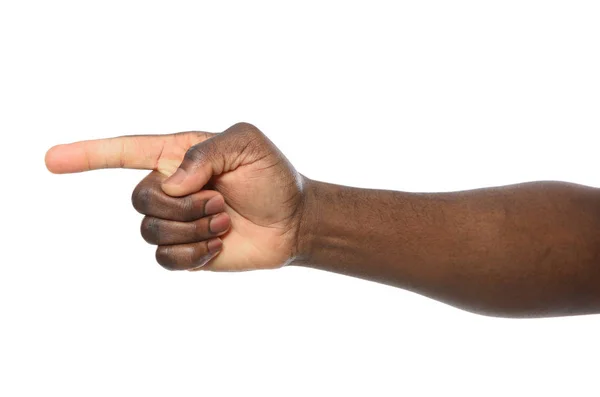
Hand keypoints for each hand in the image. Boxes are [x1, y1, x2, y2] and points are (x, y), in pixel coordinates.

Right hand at [45, 123, 308, 270]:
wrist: (293, 221)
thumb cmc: (272, 177)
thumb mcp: (247, 145)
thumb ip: (204, 152)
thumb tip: (170, 182)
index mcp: (178, 155)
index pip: (123, 152)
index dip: (87, 155)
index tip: (51, 159)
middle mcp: (171, 186)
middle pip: (140, 199)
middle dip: (182, 206)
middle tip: (220, 203)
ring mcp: (176, 220)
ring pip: (151, 231)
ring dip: (193, 229)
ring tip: (224, 222)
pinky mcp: (184, 250)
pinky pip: (164, 258)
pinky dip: (193, 254)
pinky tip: (216, 246)